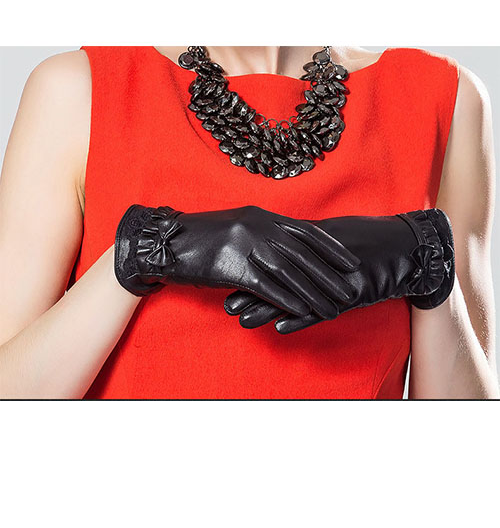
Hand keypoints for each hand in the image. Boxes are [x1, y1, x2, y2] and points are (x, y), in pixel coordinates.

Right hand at [114, 204, 360, 316]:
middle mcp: (259, 226)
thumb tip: (289, 246)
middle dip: (329, 275)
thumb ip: (264, 231)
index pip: (305, 231)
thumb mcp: (238, 225)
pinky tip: (302, 311)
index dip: (331, 248)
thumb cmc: (202, 237)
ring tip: (332, 308)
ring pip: (290, 272)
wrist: (166, 242)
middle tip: (350, 291)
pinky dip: (287, 299)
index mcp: (262, 215)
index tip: (350, 262)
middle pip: (303, 254)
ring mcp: (246, 244)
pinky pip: (266, 285)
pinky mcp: (232, 265)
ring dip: (314, 292)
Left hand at [224, 208, 454, 333]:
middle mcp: (318, 258)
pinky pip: (323, 308)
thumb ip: (305, 244)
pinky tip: (281, 328)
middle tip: (226, 304)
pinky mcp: (351, 292)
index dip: (249, 268)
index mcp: (312, 242)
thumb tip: (279, 246)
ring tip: (243, 321)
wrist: (405, 247)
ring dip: (267, 308)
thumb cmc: (366, 241)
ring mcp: (334, 276)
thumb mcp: (332, 237)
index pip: (274, 257)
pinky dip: (301, 318)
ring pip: (294, 294)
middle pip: (278, 276)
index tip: (226, 277)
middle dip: (250, 291)